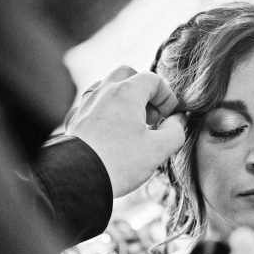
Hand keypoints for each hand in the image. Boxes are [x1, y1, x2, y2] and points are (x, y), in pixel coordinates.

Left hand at [66, 65, 185, 197]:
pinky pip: (93, 104)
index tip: (169, 117)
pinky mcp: (75, 120)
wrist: (77, 179)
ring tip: (131, 125)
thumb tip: (178, 120)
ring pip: (107, 87)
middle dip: (143, 91)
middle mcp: (103, 92)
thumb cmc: (119, 163)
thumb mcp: (158, 149)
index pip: (153, 80)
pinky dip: (106, 111)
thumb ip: (176, 130)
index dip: (167, 97)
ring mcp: (86, 104)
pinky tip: (111, 132)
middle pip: (127, 75)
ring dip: (124, 100)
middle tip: (150, 116)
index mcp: (126, 93)